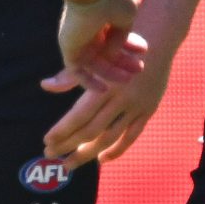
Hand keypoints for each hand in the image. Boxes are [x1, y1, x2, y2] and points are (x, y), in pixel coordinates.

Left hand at [41, 42, 173, 166]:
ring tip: (69, 164)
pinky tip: (101, 159)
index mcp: (105, 85)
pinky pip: (132, 136)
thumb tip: (45, 85)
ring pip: (110, 138)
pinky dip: (117, 150)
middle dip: (69, 145)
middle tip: (50, 155)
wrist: (159, 40)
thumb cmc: (119, 46)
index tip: (46, 141)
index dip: (62, 131)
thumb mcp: (96, 57)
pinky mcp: (148, 111)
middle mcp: (121, 99)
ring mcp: (136, 107)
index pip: (79, 115)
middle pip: (91, 130)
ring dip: (88, 153)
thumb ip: (70, 76)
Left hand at [53, 0, 143, 81]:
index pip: (116, 36)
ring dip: (110, 73)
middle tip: (139, 69)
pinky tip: (103, 88)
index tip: (144, 50)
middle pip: (106, 52)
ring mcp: (78, 39)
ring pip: (94, 63)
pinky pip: (77, 71)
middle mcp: (89, 28)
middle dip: (123, 61)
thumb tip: (114, 54)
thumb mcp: (127, 16)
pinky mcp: (68, 48)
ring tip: (128, 79)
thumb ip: (123, 36)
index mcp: (103, 16)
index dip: (131, 44)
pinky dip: (88, 81)